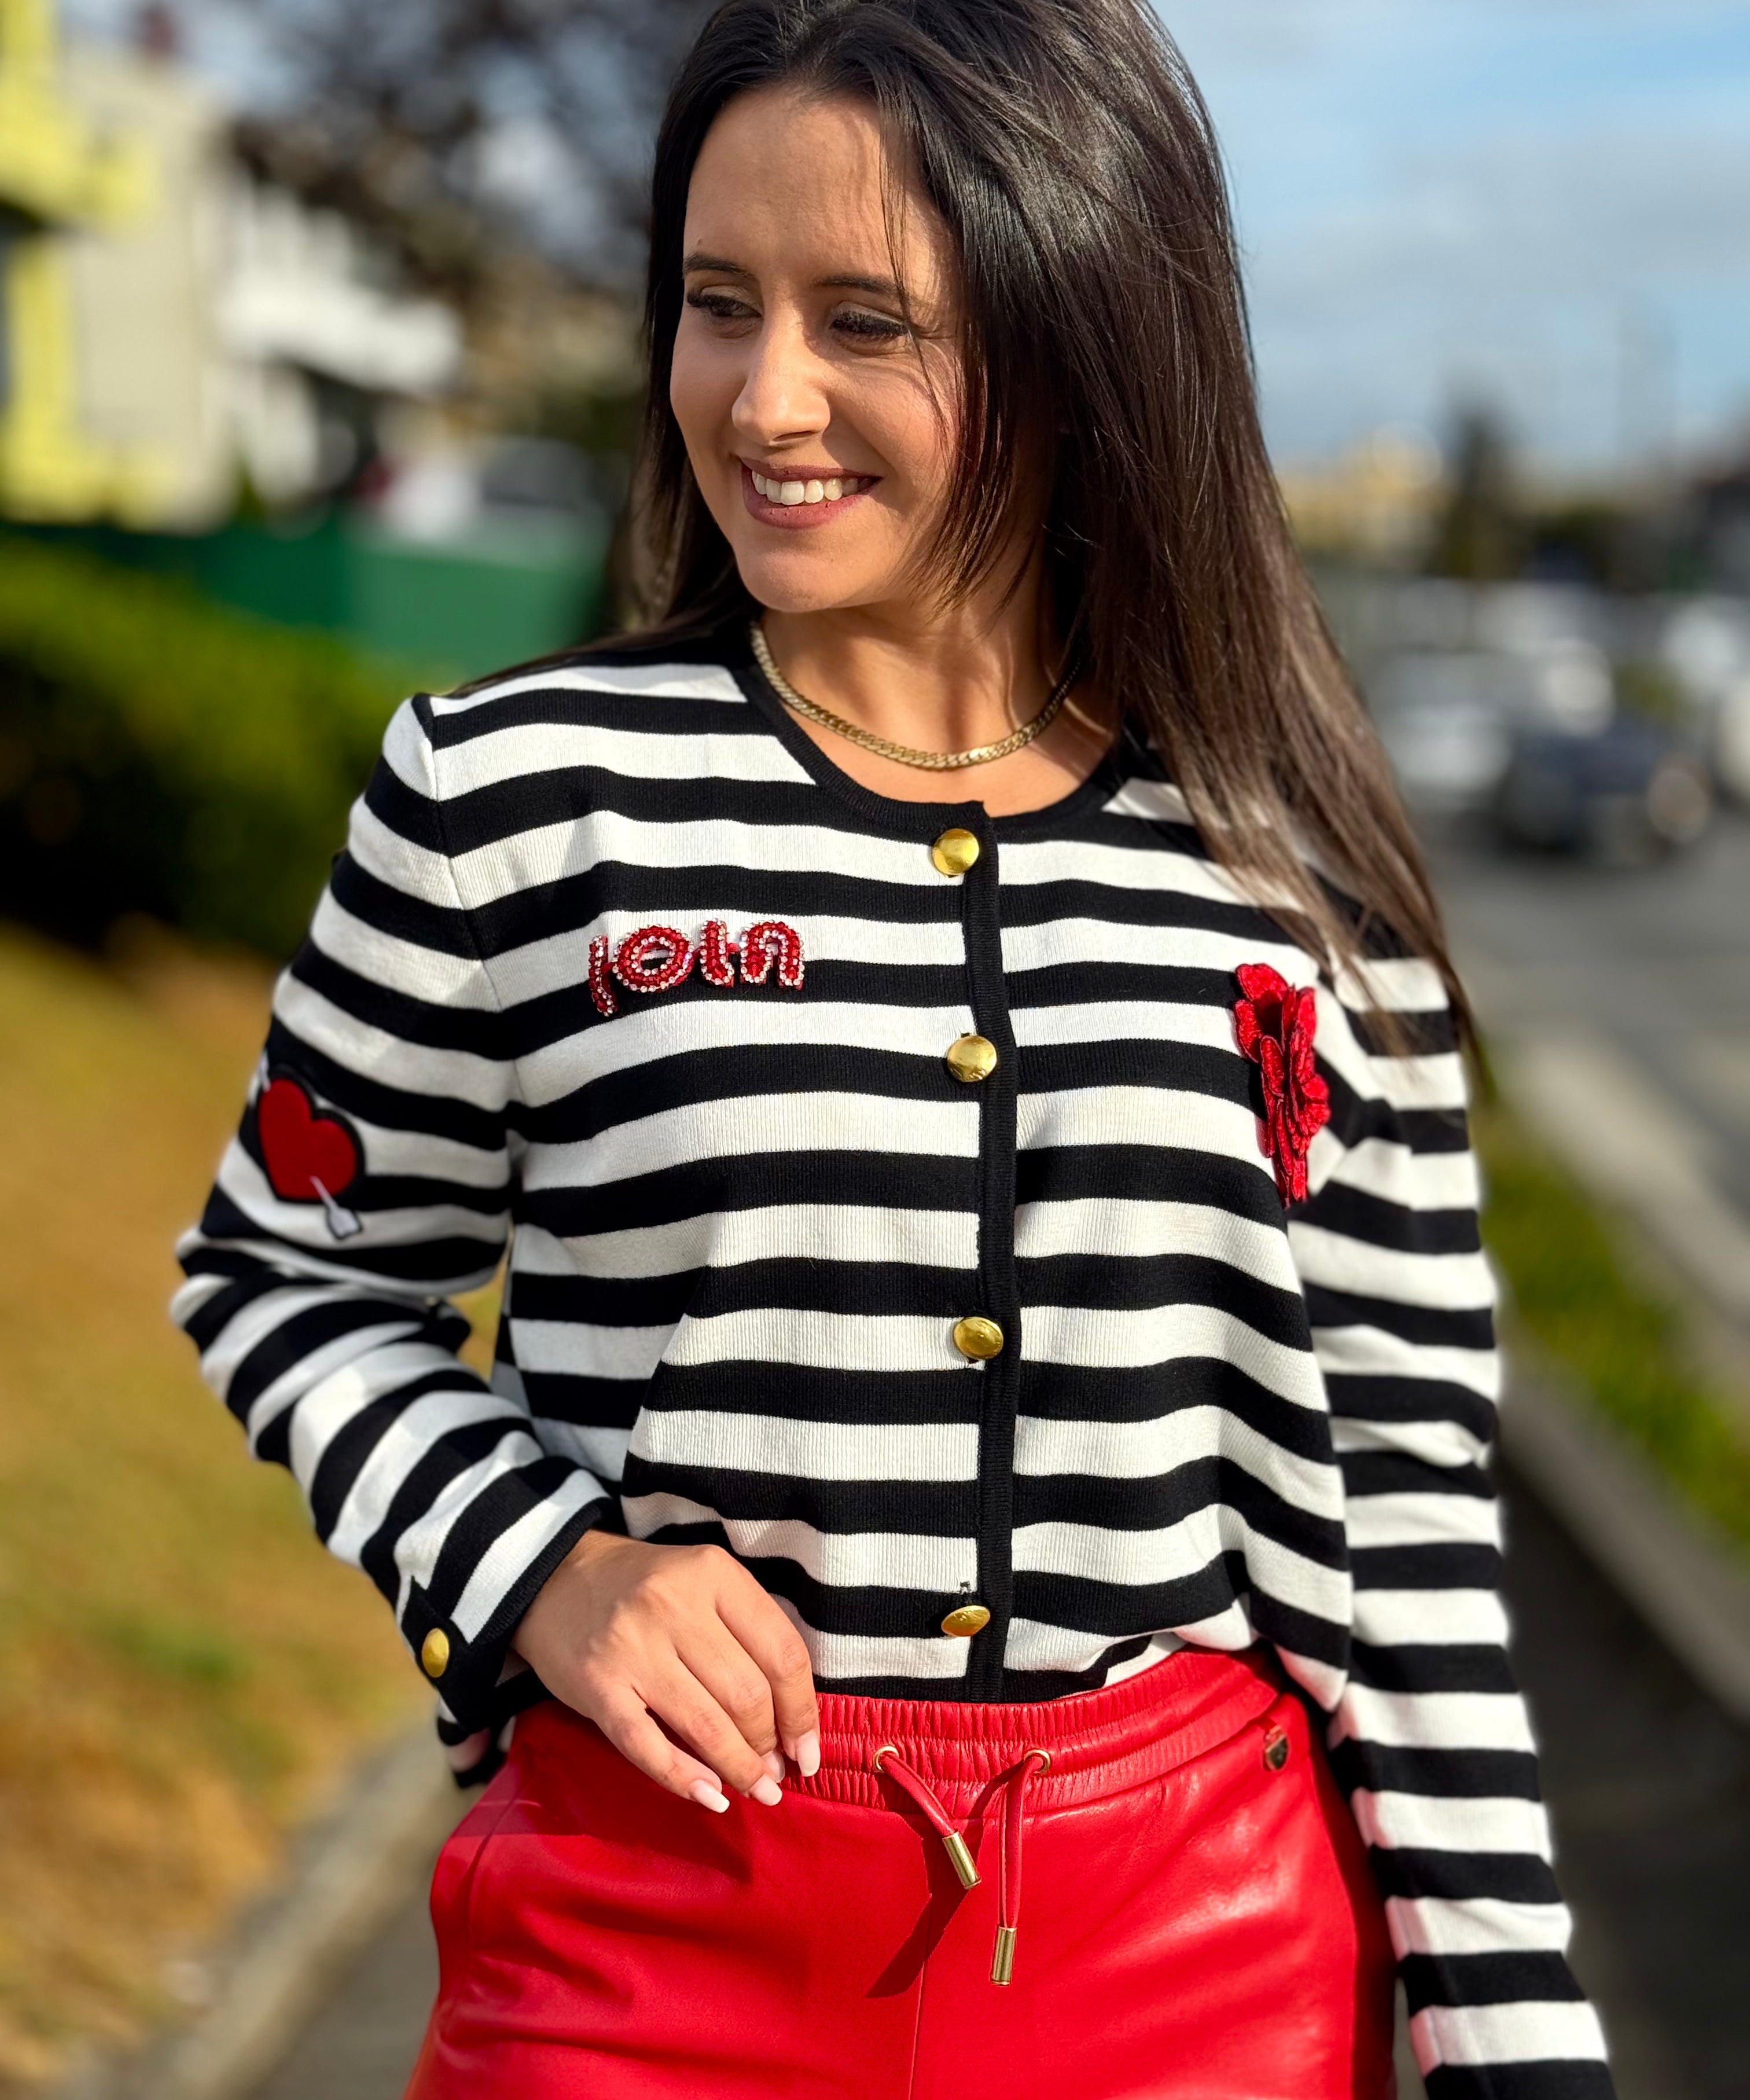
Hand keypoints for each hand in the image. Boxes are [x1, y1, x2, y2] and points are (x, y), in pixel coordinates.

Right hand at [512, 1530, 821, 1812]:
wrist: (555, 1579)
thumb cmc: (647, 1589)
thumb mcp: (704, 1585)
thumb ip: (748, 1635)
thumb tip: (792, 1723)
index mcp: (713, 1573)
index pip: (781, 1652)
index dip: (803, 1711)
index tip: (808, 1749)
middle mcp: (674, 1605)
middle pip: (747, 1695)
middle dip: (770, 1745)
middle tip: (775, 1771)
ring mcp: (632, 1647)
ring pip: (706, 1726)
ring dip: (739, 1769)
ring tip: (756, 1788)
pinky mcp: (597, 1687)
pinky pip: (648, 1746)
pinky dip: (684, 1779)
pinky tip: (710, 1796)